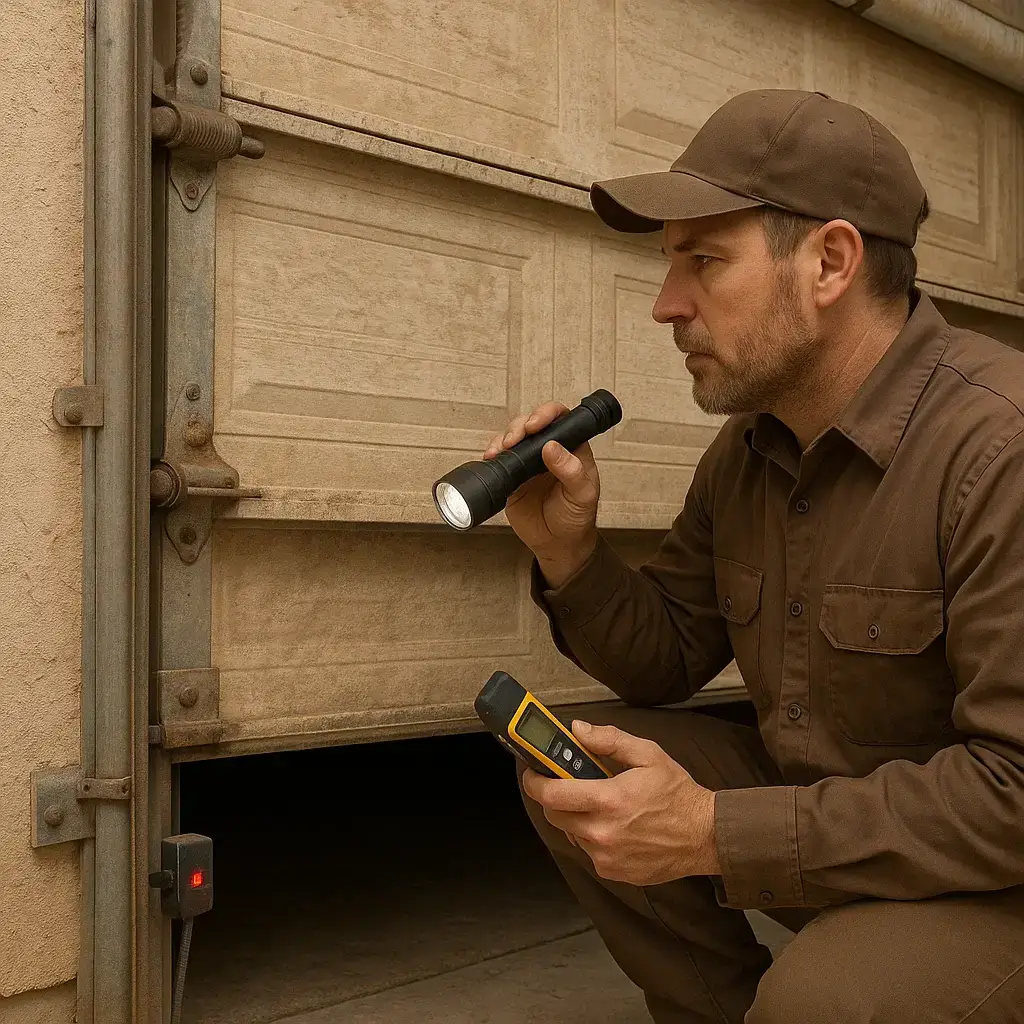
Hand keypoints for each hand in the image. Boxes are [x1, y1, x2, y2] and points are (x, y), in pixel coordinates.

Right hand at [484, 402, 600, 574]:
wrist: (558, 544)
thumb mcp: (582, 495)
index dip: (546, 414)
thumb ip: (571, 471)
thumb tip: (552, 447)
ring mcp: (529, 463)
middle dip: (519, 426)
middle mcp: (549, 451)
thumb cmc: (576, 517)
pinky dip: (493, 455)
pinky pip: (500, 459)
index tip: (535, 424)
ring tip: (500, 450)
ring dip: (504, 438)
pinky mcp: (513, 477)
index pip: (561, 419)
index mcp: (572, 449)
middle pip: (532, 424)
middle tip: (514, 440)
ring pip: (513, 438)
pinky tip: (491, 458)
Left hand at [522, 721, 719, 885]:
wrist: (705, 836)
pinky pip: (588, 851)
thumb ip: (608, 739)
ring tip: (600, 806)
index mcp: (608, 800)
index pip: (552, 795)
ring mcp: (606, 856)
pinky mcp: (613, 871)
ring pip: (571, 833)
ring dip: (576, 818)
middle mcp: (602, 832)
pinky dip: (593, 837)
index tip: (532, 773)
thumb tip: (577, 730)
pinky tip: (614, 826)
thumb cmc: (678, 794)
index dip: (535, 782)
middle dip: (555, 799)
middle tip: (567, 786)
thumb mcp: (647, 754)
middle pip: (554, 816)